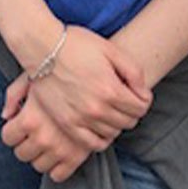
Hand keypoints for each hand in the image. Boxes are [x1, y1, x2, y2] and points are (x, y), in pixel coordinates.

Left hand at [0, 82, 97, 182]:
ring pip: (38, 166)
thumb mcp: (31, 78)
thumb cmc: (60, 76)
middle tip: (32, 133)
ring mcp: (60, 150)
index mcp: (29, 119)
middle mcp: (43, 137)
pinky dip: (56, 167)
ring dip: (40, 155)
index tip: (17, 126)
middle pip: (21, 154)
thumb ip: (13, 95)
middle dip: (24, 143)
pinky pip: (59, 175)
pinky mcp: (77, 157)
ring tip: (46, 141)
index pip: (8, 137)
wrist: (94, 82)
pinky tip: (58, 153)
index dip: (11, 130)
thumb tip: (5, 116)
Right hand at [1, 26, 151, 163]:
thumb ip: (134, 71)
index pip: (141, 107)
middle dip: (131, 111)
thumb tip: (144, 93)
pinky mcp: (67, 124)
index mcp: (111, 89)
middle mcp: (98, 108)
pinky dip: (102, 139)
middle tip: (124, 99)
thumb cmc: (76, 44)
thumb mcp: (111, 49)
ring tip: (110, 109)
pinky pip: (92, 144)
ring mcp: (82, 119)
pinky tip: (100, 127)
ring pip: (113, 133)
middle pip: (129, 121)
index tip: (136, 93)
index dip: (143, 99)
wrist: (43, 48)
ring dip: (116, 123)